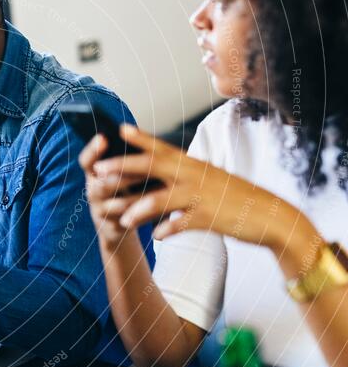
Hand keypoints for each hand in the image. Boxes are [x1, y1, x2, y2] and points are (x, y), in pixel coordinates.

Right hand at [79, 134, 151, 246]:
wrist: (121, 224)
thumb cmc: (125, 190)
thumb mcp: (120, 172)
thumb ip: (123, 157)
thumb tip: (131, 131)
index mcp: (94, 174)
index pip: (86, 160)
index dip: (92, 150)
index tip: (103, 138)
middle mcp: (93, 191)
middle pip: (102, 183)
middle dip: (122, 176)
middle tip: (140, 167)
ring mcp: (100, 211)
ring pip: (117, 204)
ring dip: (138, 197)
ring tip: (159, 189)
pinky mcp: (110, 228)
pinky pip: (127, 222)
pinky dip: (143, 215)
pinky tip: (158, 209)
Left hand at [90, 125, 319, 258]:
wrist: (269, 215)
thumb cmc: (233, 197)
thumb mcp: (206, 179)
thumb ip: (181, 175)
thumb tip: (157, 171)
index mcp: (191, 164)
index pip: (161, 147)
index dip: (139, 138)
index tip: (119, 129)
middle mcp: (193, 174)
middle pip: (153, 166)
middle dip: (123, 167)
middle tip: (98, 171)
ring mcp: (200, 196)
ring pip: (161, 199)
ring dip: (138, 210)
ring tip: (122, 221)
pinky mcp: (209, 218)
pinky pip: (181, 224)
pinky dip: (167, 230)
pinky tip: (157, 237)